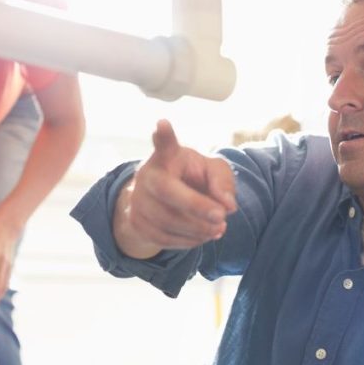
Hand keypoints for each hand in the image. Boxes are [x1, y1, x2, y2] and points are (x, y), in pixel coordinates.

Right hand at [115, 120, 236, 257]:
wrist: (163, 201)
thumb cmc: (192, 179)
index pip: (165, 144)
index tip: (162, 124)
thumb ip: (223, 182)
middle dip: (196, 206)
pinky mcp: (136, 222)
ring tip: (219, 228)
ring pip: (167, 220)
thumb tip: (228, 206)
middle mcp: (147, 175)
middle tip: (222, 217)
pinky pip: (163, 238)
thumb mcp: (213, 172)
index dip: (163, 135)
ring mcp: (137, 199)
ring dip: (198, 229)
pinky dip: (188, 241)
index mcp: (167, 156)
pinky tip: (203, 236)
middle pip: (168, 191)